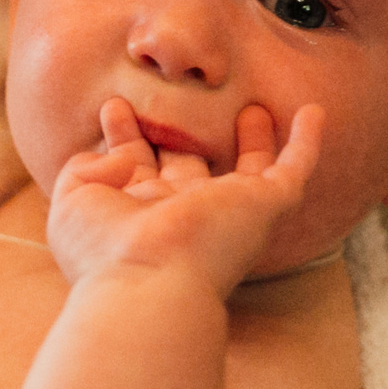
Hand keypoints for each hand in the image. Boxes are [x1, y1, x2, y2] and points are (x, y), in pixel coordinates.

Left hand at [45, 97, 325, 296]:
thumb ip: (88, 166)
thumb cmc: (104, 252)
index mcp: (139, 215)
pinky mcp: (263, 207)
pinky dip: (307, 142)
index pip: (135, 169)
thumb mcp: (73, 200)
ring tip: (251, 109)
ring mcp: (226, 212)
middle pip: (189, 169)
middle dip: (185, 139)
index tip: (112, 107)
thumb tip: (125, 154)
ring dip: (252, 141)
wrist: (147, 285)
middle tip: (183, 104)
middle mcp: (185, 215)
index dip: (124, 136)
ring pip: (247, 172)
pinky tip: (314, 112)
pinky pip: (294, 171)